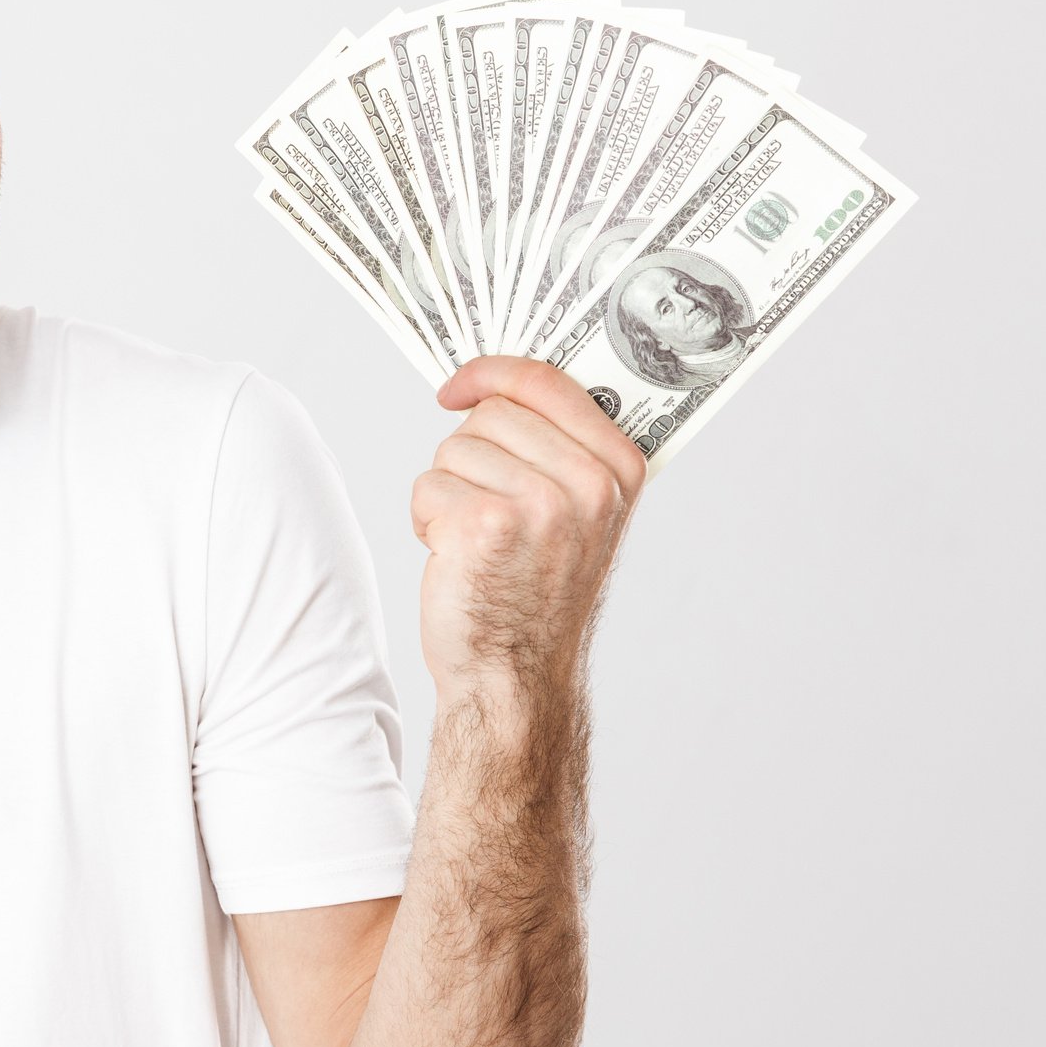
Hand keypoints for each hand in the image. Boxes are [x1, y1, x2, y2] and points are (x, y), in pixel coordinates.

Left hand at [410, 358, 646, 700]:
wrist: (515, 673)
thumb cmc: (534, 589)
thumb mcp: (578, 512)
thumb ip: (559, 447)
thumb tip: (499, 380)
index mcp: (619, 468)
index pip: (546, 380)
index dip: (491, 373)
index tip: (459, 387)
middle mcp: (588, 484)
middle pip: (491, 413)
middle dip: (469, 455)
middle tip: (487, 512)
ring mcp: (540, 504)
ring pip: (454, 449)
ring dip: (447, 491)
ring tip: (476, 540)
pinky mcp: (486, 524)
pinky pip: (428, 484)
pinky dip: (426, 518)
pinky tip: (454, 556)